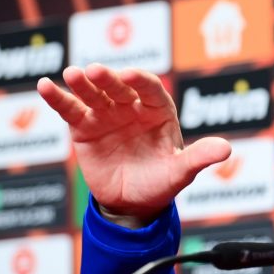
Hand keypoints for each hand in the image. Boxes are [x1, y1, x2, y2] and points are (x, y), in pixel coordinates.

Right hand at [37, 64, 230, 224]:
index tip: (130, 75)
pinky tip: (45, 86)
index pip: (150, 90)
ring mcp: (107, 115)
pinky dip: (57, 98)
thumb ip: (199, 158)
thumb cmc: (162, 182)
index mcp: (159, 111)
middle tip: (94, 70)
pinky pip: (70, 110)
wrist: (133, 203)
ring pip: (93, 94)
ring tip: (71, 74)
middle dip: (107, 79)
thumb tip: (227, 150)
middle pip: (119, 88)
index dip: (140, 81)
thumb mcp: (181, 172)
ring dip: (81, 84)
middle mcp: (132, 107)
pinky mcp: (84, 128)